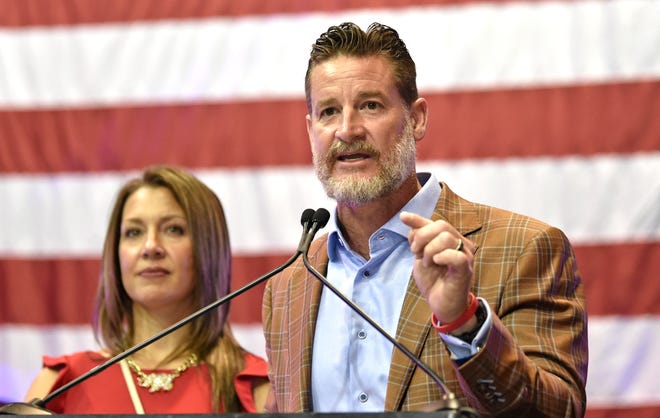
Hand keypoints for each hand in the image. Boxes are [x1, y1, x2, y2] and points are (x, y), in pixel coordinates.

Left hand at [400, 211, 475, 327]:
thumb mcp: (420, 256)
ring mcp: (466, 255)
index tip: (403, 217)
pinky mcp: (466, 269)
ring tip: (428, 263)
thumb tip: (407, 218)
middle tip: (416, 253)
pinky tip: (436, 263)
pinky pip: (456, 255)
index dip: (418, 219)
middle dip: (422, 237)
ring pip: (446, 238)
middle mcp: (461, 244)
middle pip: (441, 226)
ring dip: (429, 250)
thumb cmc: (433, 280)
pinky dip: (442, 257)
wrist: (440, 304)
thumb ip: (418, 239)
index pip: (435, 223)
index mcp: (451, 239)